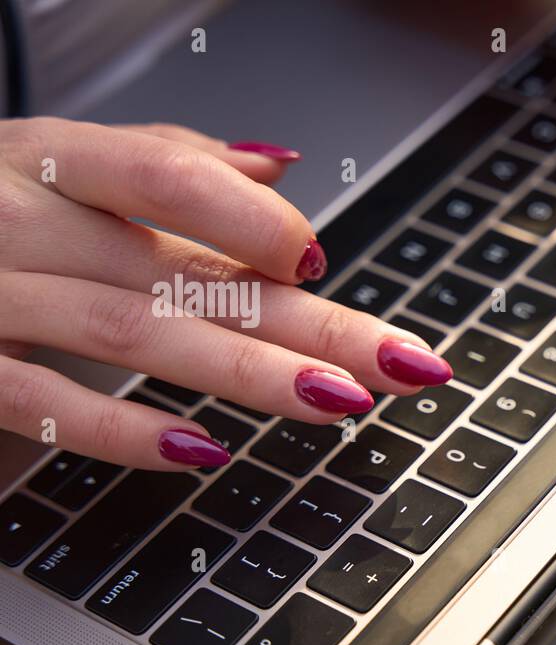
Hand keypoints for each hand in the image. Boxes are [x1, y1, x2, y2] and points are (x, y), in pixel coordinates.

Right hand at [0, 1, 555, 473]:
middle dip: (308, 322)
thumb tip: (278, 165)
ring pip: (132, 331)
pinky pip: (40, 403)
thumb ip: (163, 168)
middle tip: (402, 364)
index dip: (248, 216)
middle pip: (185, 269)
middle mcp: (23, 219)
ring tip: (340, 404)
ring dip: (246, 373)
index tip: (319, 258)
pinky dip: (121, 431)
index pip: (167, 176)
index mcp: (57, 163)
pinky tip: (201, 454)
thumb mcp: (57, 169)